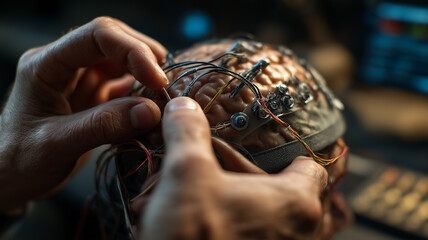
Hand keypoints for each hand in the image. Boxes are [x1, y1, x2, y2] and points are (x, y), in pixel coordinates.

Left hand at [0, 17, 167, 210]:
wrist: (8, 179)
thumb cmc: (18, 162)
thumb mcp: (57, 144)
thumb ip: (103, 125)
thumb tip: (151, 110)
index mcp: (46, 64)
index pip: (97, 36)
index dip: (132, 51)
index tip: (157, 79)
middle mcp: (65, 65)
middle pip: (113, 40)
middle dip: (144, 57)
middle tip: (166, 85)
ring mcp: (80, 80)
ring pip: (122, 61)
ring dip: (146, 74)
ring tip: (163, 95)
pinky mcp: (93, 97)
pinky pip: (123, 85)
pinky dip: (141, 93)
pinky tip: (151, 106)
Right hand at [137, 97, 328, 239]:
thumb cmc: (193, 237)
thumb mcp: (186, 172)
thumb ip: (188, 132)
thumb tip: (182, 106)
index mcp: (295, 203)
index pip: (310, 168)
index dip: (286, 153)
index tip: (266, 148)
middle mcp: (294, 233)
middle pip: (269, 187)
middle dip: (227, 173)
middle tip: (197, 166)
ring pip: (249, 211)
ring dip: (215, 196)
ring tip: (177, 194)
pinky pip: (240, 232)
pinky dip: (215, 220)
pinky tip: (179, 217)